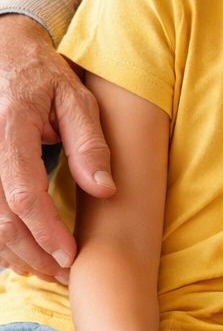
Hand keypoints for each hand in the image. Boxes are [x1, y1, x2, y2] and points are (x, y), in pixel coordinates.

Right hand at [0, 14, 114, 281]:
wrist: (5, 55)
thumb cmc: (45, 78)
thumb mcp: (77, 99)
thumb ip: (90, 144)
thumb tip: (105, 189)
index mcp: (9, 129)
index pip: (23, 192)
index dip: (46, 230)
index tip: (70, 255)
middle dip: (32, 252)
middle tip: (64, 274)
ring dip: (14, 252)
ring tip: (47, 270)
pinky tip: (21, 254)